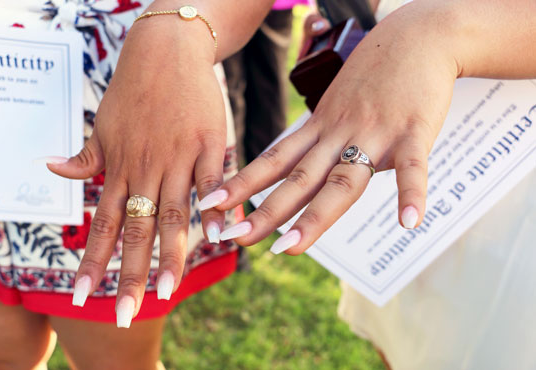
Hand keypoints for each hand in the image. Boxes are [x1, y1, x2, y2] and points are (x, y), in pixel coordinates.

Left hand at [47, 17, 226, 326]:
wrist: (166, 52)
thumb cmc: (135, 90)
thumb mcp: (104, 122)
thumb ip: (86, 155)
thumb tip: (53, 169)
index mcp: (120, 168)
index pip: (102, 225)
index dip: (92, 262)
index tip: (83, 296)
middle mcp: (145, 169)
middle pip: (135, 230)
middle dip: (129, 274)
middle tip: (124, 313)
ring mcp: (177, 158)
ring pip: (172, 214)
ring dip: (170, 255)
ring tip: (168, 290)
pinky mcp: (207, 144)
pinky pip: (211, 183)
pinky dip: (217, 209)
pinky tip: (222, 238)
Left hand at [200, 1, 459, 253]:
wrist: (418, 34)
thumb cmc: (374, 72)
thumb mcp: (337, 103)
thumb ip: (325, 138)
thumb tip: (314, 168)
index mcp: (320, 128)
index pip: (274, 160)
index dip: (242, 183)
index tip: (210, 204)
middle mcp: (339, 133)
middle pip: (299, 179)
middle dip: (265, 211)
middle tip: (232, 239)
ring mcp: (375, 132)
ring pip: (342, 180)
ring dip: (316, 217)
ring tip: (290, 248)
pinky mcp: (414, 130)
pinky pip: (412, 166)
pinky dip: (411, 194)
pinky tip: (409, 222)